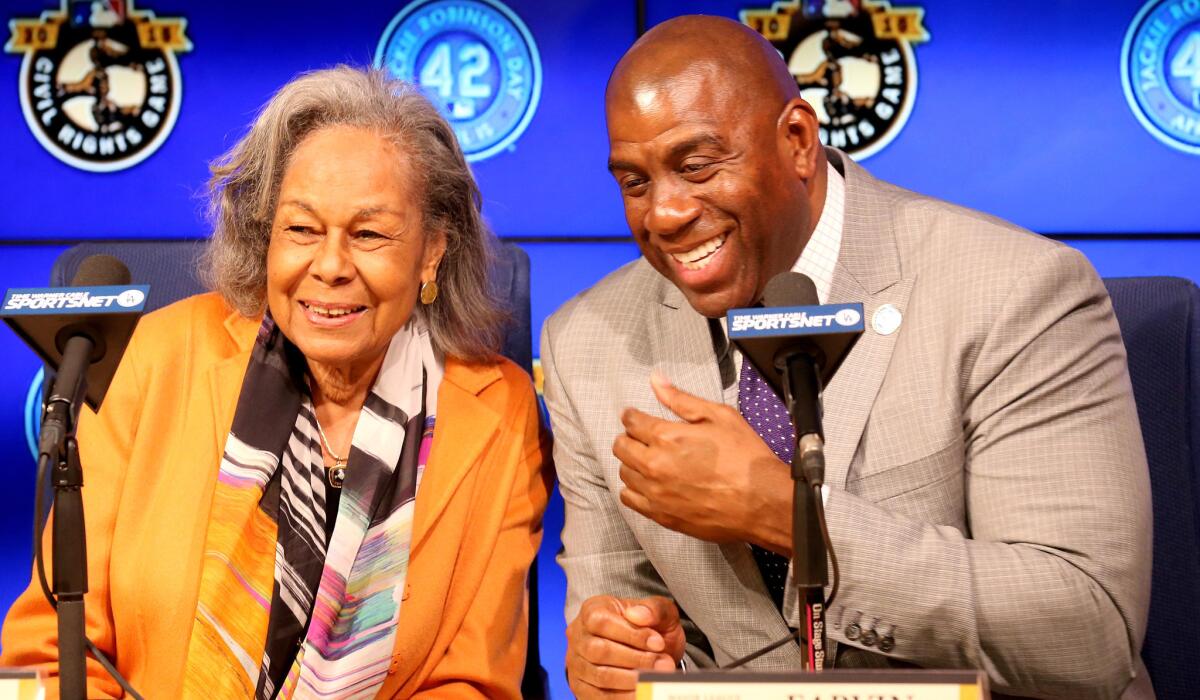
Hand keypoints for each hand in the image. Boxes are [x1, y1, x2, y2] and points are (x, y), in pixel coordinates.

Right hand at [566, 595, 685, 697]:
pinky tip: (645, 691)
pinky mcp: (582, 688)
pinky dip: (626, 696)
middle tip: (663, 664)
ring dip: (634, 680)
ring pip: (600, 676)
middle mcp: (578, 637)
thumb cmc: (651, 627)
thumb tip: (638, 615)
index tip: (658, 643)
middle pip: (598, 651)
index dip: (631, 635)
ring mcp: (577, 664)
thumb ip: (653, 609)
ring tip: (658, 677)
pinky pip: (600, 697)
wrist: (649, 650)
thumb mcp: (659, 612)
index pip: (602, 622)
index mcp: (592, 610)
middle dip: (636, 660)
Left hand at [612, 372, 792, 549]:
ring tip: (649, 460)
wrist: (761, 502)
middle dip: (628, 437)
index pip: (631, 421)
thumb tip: (656, 380)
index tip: (635, 417)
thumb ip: (681, 399)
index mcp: (667, 437)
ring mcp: (655, 493)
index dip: (632, 416)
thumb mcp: (719, 416)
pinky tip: (648, 484)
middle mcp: (655, 465)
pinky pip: (629, 499)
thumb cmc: (745, 459)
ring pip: (624, 473)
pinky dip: (633, 489)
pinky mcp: (661, 515)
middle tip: (641, 437)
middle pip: (621, 447)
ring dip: (632, 463)